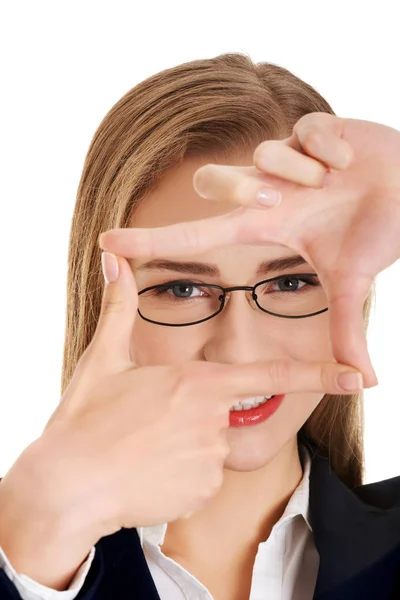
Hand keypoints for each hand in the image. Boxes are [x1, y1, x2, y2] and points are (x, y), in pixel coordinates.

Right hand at [1, 253, 363, 547]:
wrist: (67, 486)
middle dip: (193, 416)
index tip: (355, 376)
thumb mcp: (104, 359)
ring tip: (143, 448)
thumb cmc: (85, 420)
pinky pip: (201, 478)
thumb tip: (112, 257)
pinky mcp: (201, 491)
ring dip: (184, 447)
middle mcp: (212, 419)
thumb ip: (120, 308)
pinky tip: (148, 473)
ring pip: (210, 447)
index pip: (268, 374)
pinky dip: (180, 476)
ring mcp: (209, 458)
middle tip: (147, 423)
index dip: (316, 373)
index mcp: (196, 382)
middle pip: (221, 413)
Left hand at [99, 113, 399, 386]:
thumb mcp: (352, 282)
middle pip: (214, 181)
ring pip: (265, 154)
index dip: (153, 241)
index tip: (108, 243)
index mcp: (267, 224)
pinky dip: (334, 148)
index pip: (198, 236)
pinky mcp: (315, 125)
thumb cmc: (376, 231)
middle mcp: (268, 189)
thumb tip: (365, 383)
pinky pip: (310, 129)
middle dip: (241, 187)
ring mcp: (289, 156)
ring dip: (302, 172)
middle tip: (281, 200)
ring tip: (334, 181)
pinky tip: (351, 162)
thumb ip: (345, 329)